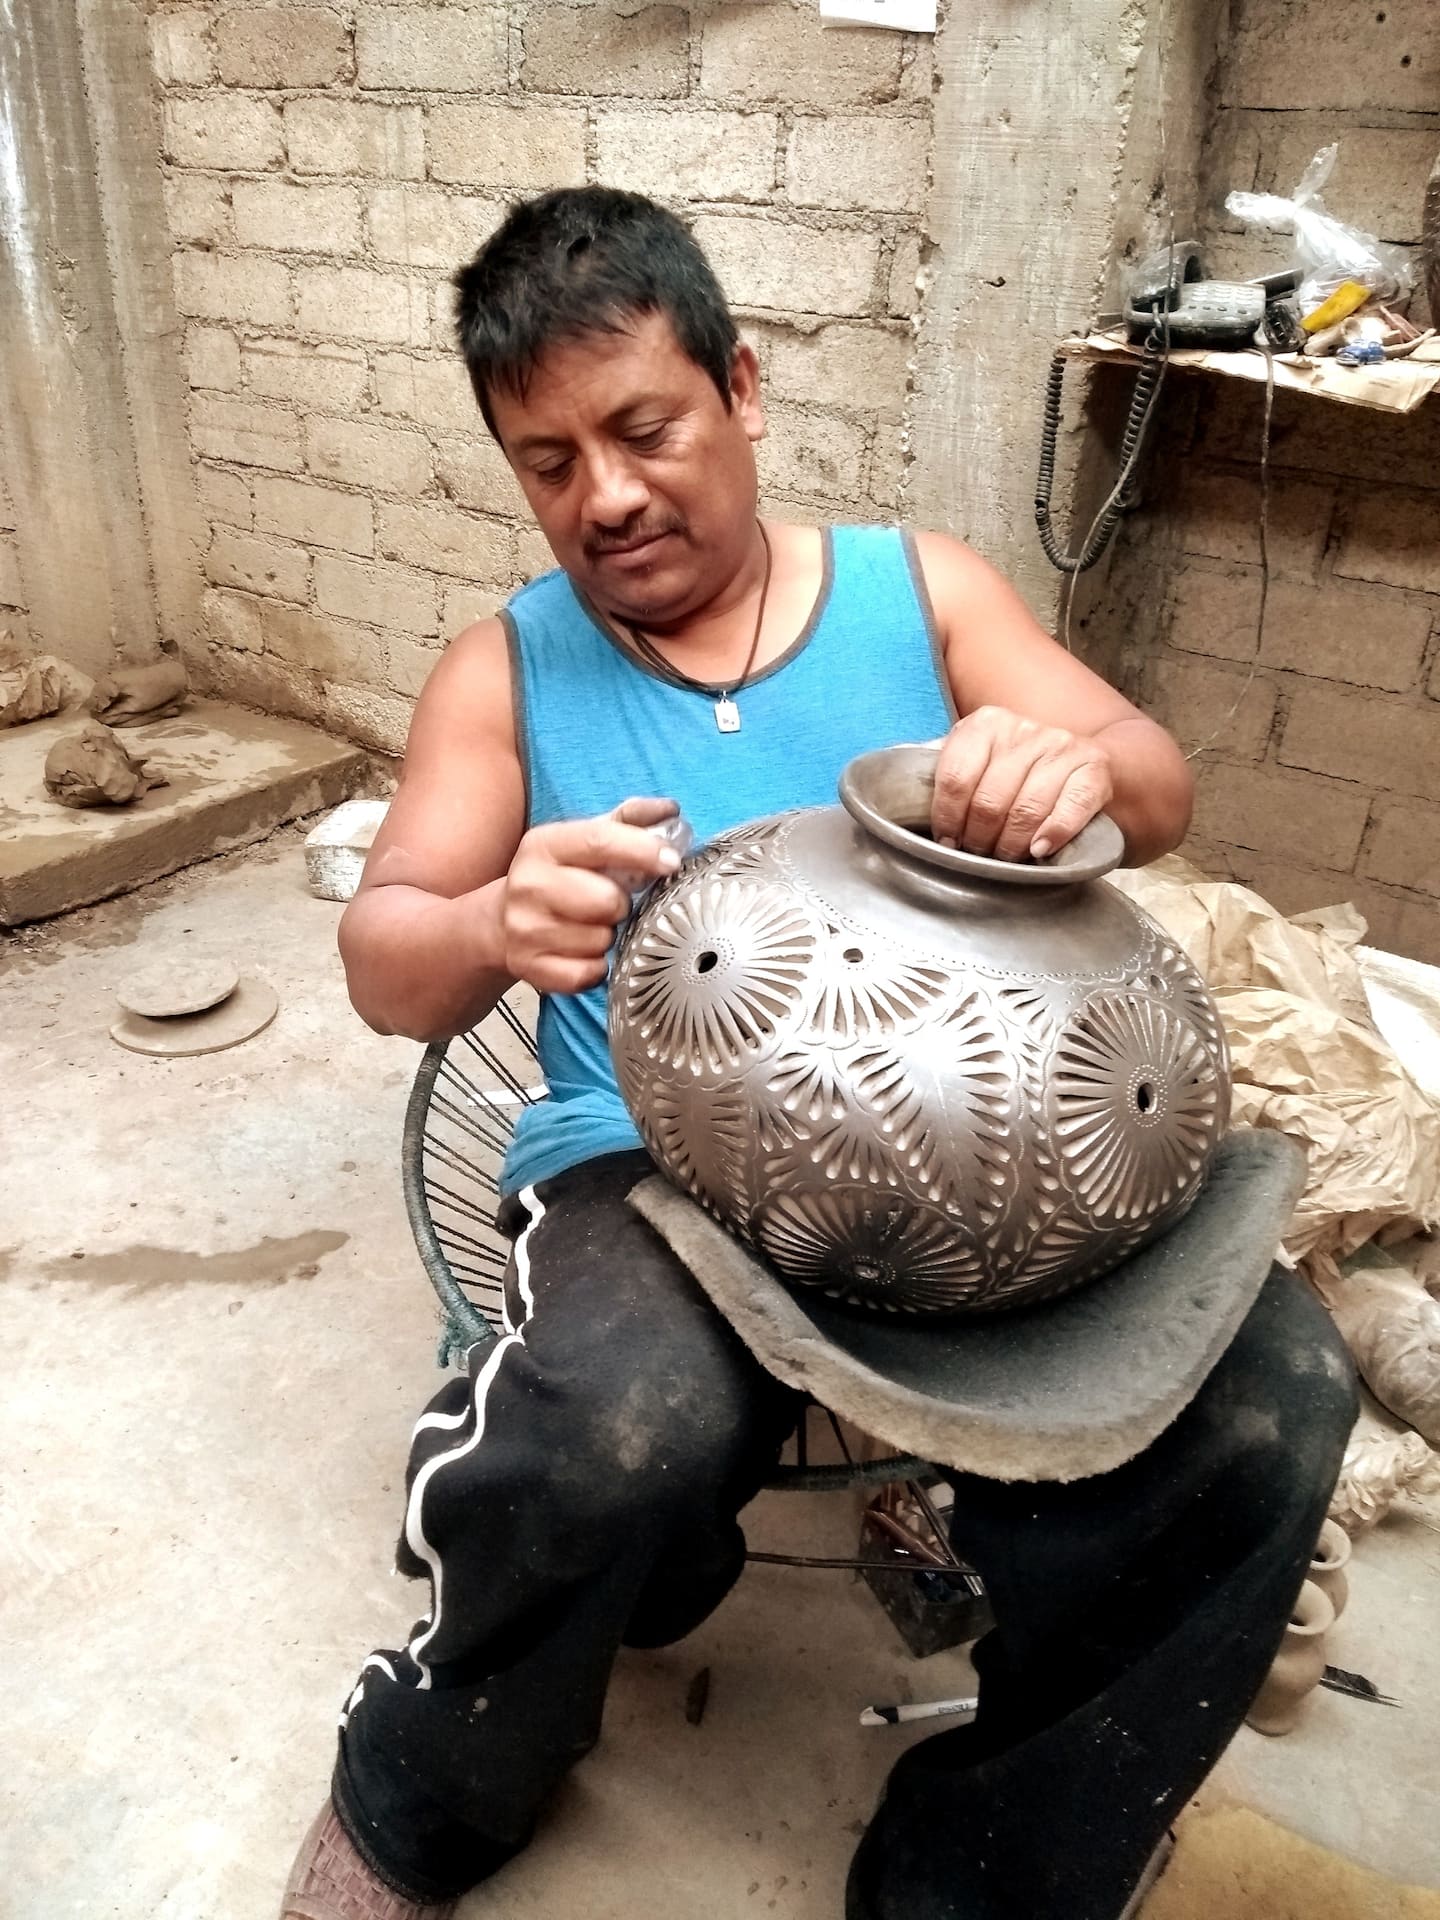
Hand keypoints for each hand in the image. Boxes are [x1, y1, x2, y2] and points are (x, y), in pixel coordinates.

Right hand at [500, 797, 681, 994]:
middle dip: (620, 904)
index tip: (671, 862)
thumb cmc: (557, 876)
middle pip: (608, 901)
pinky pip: (588, 973)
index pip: (599, 841)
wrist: (499, 922)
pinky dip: (596, 966)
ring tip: (589, 925)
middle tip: (608, 902)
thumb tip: (670, 809)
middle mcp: (529, 885)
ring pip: (601, 940)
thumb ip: (628, 820)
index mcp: (543, 845)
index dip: (642, 851)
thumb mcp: (583, 840)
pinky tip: (582, 952)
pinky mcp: (529, 967)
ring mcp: (525, 929)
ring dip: (606, 936)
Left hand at [931, 707, 1113, 861]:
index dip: (947, 819)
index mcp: (984, 723)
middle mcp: (1024, 728)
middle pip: (988, 800)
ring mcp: (1062, 746)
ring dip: (1011, 846)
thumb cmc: (1016, 772)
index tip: (948, 842)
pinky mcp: (1094, 769)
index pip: (954, 778)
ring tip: (1005, 860)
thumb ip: (941, 768)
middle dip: (978, 840)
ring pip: (1026, 810)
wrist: (1085, 765)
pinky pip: (1070, 808)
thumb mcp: (976, 760)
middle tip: (977, 856)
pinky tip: (1040, 851)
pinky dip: (1053, 834)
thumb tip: (888, 781)